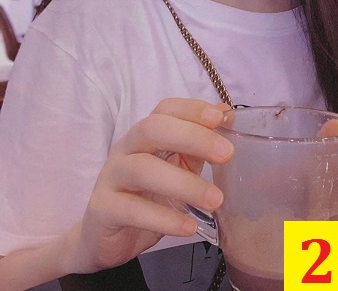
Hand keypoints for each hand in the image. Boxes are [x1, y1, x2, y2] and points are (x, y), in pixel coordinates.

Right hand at [62, 99, 233, 273]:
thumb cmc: (147, 196)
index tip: (220, 118)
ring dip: (184, 184)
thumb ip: (198, 145)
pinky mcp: (104, 209)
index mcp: (144, 135)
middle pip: (152, 129)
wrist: (105, 236)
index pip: (165, 110)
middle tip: (226, 154)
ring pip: (143, 169)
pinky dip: (164, 219)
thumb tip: (226, 116)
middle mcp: (126, 148)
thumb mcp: (176, 167)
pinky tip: (190, 227)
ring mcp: (111, 177)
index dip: (192, 109)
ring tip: (215, 200)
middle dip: (191, 137)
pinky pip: (133, 210)